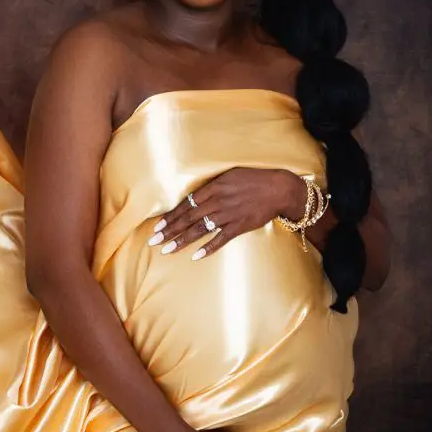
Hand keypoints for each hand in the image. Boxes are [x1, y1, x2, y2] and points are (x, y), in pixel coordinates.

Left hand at [148, 168, 304, 260]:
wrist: (278, 189)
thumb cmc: (252, 179)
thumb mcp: (228, 175)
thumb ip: (210, 186)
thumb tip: (193, 196)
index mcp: (213, 188)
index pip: (185, 204)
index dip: (170, 216)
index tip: (157, 226)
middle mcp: (217, 202)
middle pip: (188, 218)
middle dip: (169, 230)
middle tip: (154, 241)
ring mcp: (228, 215)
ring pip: (200, 230)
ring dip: (182, 240)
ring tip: (167, 250)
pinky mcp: (240, 226)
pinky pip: (221, 239)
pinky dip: (208, 248)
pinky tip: (196, 256)